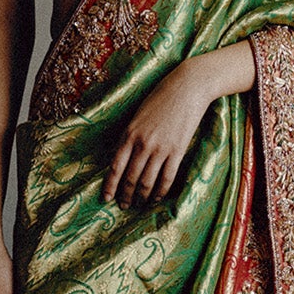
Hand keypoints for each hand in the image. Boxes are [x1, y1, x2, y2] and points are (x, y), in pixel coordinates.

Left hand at [103, 58, 214, 208]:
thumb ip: (131, 136)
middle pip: (130, 178)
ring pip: (147, 181)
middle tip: (124, 206)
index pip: (115, 167)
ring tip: (139, 204)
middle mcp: (142, 144)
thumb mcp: (138, 115)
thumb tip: (125, 157)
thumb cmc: (161, 98)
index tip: (106, 198)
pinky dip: (160, 192)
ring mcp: (160, 149)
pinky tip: (157, 198)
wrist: (187, 88)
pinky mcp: (177, 151)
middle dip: (125, 195)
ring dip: (141, 197)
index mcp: (129, 134)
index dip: (110, 185)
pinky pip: (167, 178)